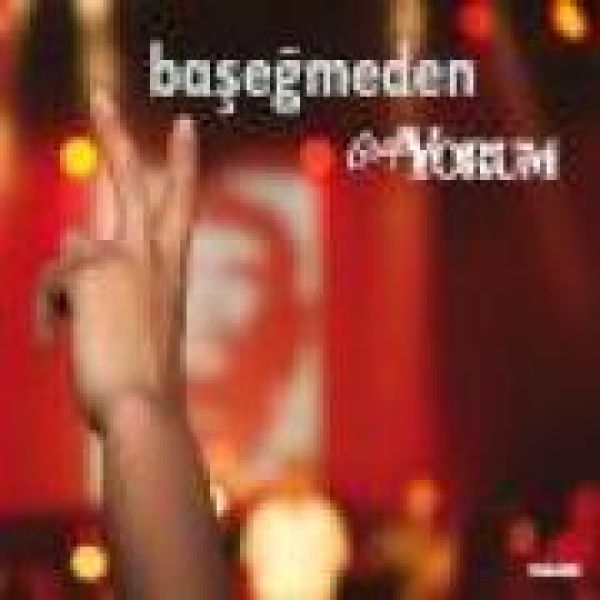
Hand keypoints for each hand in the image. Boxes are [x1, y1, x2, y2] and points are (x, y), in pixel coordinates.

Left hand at [38, 92, 195, 431]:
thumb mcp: (138, 322)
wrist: (145, 408)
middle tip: (100, 97)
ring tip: (69, 334)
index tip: (183, 128)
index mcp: (171, 269)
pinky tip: (56, 341)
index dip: (181, 164)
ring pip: (73, 247)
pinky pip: (54, 280)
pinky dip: (51, 312)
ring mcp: (125, 258)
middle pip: (132, 181)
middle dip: (115, 137)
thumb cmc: (146, 376)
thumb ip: (110, 277)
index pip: (179, 204)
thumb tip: (73, 236)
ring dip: (64, 294)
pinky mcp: (95, 269)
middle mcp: (153, 255)